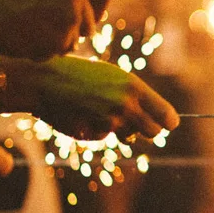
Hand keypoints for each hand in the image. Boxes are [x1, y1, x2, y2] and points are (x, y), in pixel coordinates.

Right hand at [0, 0, 111, 58]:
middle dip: (73, 32)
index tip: (85, 18)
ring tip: (26, 30)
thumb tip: (88, 10)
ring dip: (54, 43)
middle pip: (91, 23)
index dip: (97, 9)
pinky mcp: (61, 36)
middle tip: (42, 29)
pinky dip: (41, 52)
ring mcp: (69, 12)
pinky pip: (57, 53)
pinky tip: (21, 39)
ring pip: (73, 41)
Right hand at [10, 55, 179, 139]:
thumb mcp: (114, 77)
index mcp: (134, 88)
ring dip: (119, 128)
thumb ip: (137, 96)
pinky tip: (83, 114)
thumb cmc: (82, 75)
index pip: (166, 116)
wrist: (44, 81)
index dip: (168, 121)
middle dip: (147, 129)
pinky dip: (97, 130)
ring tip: (100, 108)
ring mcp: (108, 123)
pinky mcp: (92, 135)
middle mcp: (125, 106)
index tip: (168, 123)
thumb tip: (162, 118)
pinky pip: (104, 137)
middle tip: (135, 120)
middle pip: (153, 133)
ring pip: (127, 136)